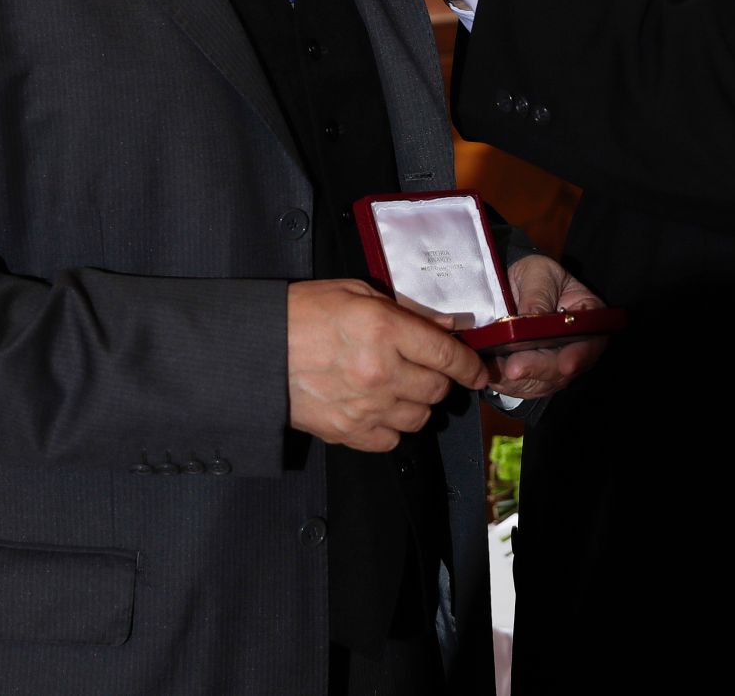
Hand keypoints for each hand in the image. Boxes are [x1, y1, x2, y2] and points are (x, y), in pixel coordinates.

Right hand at [287, 279, 487, 451]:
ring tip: (398, 386)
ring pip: (418, 418)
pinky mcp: (347, 431)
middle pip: (437, 389)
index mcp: (384, 330)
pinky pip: (391, 440)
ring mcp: (364, 406)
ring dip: (416, 403)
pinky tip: (378, 407)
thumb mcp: (357, 293)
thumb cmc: (303, 313)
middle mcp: (380, 372)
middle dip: (439, 379)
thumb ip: (407, 309)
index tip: (477, 370)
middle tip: (423, 367)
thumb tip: (445, 325)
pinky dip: (391, 427)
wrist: (257, 351)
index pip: (447, 355)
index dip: (470, 366)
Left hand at [488, 256, 608, 400]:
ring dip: (517, 380)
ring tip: (495, 369)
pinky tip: (489, 372)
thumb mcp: (537, 273)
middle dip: (538, 369)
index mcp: (587, 318)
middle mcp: (575, 347)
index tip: (566, 364)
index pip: (592, 340)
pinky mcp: (531, 377)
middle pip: (563, 368)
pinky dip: (504, 383)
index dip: (581, 355)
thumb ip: (537, 294)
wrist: (512, 286)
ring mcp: (553, 365)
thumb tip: (531, 316)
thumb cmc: (533, 276)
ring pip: (540, 383)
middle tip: (514, 368)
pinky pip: (520, 388)